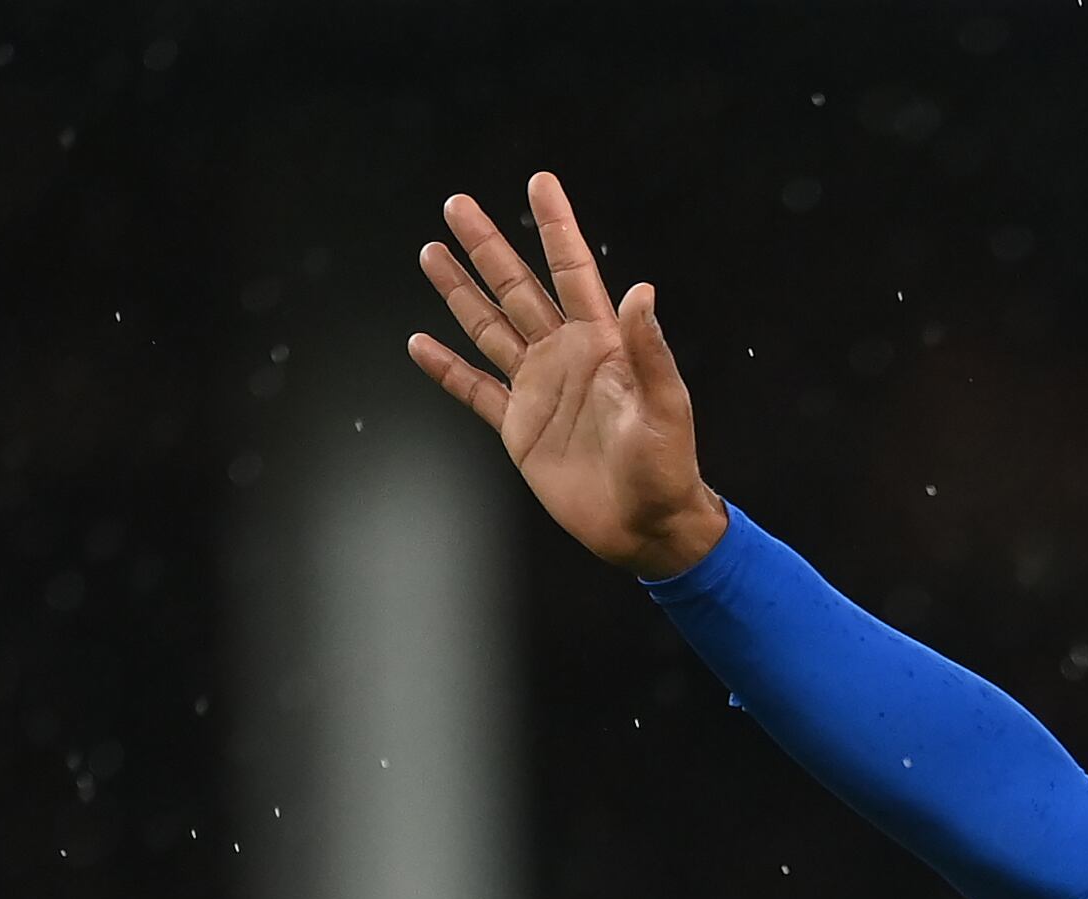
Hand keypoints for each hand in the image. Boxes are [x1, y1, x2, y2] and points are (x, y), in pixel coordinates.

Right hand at [405, 172, 728, 580]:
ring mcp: (539, 390)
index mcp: (602, 344)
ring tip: (431, 252)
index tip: (540, 181)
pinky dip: (446, 368)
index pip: (572, 270)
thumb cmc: (667, 469)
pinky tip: (420, 344)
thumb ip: (649, 351)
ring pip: (489, 327)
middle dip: (487, 246)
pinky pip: (475, 390)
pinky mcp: (519, 428)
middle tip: (456, 204)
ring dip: (460, 292)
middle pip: (517, 287)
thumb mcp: (666, 408)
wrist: (647, 528)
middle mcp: (565, 357)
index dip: (556, 226)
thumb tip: (641, 290)